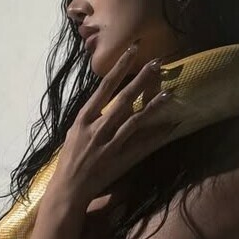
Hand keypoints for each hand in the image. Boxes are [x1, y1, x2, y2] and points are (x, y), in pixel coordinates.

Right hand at [52, 45, 183, 208]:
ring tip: (169, 93)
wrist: (68, 188)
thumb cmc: (69, 160)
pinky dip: (156, 135)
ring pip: (135, 120)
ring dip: (153, 106)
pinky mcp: (119, 160)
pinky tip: (170, 126)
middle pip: (123, 99)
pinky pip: (142, 145)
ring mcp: (108, 144)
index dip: (119, 67)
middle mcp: (96, 128)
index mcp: (83, 118)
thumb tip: (105, 100)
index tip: (133, 50)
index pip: (104, 87)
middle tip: (157, 64)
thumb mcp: (74, 133)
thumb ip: (90, 117)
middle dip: (141, 80)